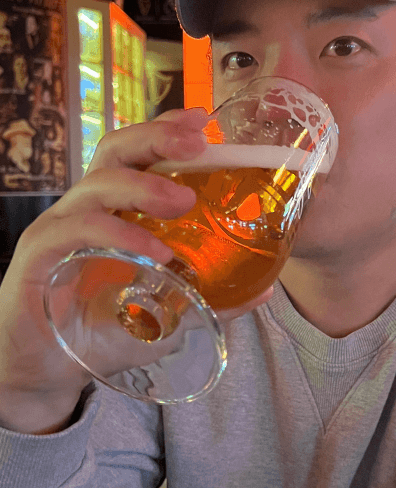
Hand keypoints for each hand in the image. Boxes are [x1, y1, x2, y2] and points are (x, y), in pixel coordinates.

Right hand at [0, 108, 270, 433]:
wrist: (47, 368)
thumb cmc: (105, 326)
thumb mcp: (166, 308)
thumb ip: (211, 296)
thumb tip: (264, 289)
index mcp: (117, 206)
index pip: (140, 152)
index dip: (168, 127)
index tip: (204, 119)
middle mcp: (88, 206)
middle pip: (117, 149)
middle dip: (157, 137)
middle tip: (197, 144)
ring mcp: (61, 226)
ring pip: (97, 183)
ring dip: (143, 185)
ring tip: (182, 200)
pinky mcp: (39, 255)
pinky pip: (75, 229)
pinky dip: (118, 233)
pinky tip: (155, 253)